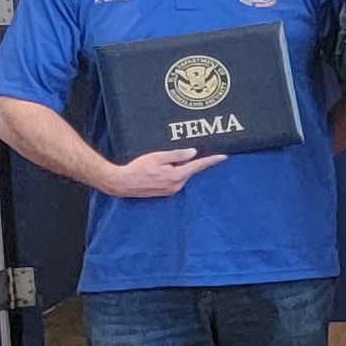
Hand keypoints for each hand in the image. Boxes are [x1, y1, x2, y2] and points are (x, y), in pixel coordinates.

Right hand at [101, 149, 216, 201]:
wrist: (122, 183)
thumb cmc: (138, 168)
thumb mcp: (158, 157)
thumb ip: (177, 155)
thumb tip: (193, 153)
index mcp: (177, 176)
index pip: (198, 166)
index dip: (211, 160)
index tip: (224, 156)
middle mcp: (177, 185)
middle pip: (190, 170)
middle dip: (187, 162)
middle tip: (172, 155)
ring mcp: (171, 190)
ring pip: (182, 175)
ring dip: (178, 168)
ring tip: (160, 163)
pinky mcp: (165, 192)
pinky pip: (175, 180)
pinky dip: (173, 173)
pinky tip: (161, 169)